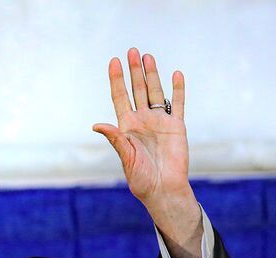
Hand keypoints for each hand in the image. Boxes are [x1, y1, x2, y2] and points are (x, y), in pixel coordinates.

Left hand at [93, 47, 202, 257]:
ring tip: (148, 56)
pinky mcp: (177, 127)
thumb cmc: (141, 179)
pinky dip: (178, 89)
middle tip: (133, 51)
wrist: (164, 190)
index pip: (120, 97)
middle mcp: (142, 121)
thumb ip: (116, 139)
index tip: (114, 62)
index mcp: (126, 127)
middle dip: (134, 71)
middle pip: (138, 90)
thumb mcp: (126, 158)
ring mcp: (159, 122)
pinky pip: (178, 104)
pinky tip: (176, 74)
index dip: (117, 80)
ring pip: (156, 92)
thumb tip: (97, 124)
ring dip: (152, 74)